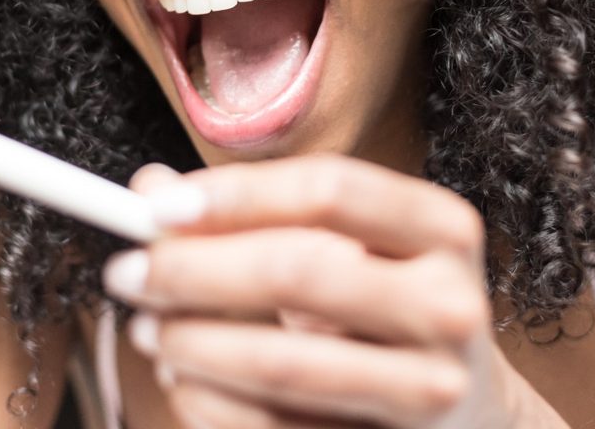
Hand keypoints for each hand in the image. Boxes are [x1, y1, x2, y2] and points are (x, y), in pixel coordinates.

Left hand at [103, 155, 524, 428]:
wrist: (469, 413)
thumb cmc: (387, 305)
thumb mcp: (347, 243)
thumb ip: (258, 211)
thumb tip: (150, 188)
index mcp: (443, 228)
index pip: (330, 190)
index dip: (239, 193)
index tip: (158, 204)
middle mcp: (451, 305)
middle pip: (300, 271)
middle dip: (195, 270)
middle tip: (125, 272)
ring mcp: (432, 392)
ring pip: (284, 364)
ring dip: (192, 343)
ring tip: (148, 328)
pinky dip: (212, 404)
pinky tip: (187, 381)